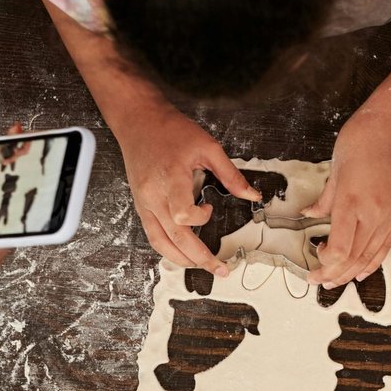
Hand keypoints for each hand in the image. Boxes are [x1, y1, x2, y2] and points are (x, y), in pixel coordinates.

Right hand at [125, 109, 260, 276]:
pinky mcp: (140, 205)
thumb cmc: (170, 130)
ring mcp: (144, 203)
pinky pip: (152, 235)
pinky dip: (167, 248)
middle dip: (199, 259)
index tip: (210, 208)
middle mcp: (153, 196)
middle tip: (221, 269)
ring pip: (160, 243)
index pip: (182, 215)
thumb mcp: (207, 146)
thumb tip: (252, 195)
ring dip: (181, 260)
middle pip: (174, 238)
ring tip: (202, 266)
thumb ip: (231, 174)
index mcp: (170, 179)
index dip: (200, 218)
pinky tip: (182, 254)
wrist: (138, 121)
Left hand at [308, 108, 390, 287]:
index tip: (313, 265)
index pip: (340, 250)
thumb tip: (310, 215)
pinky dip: (373, 262)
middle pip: (354, 259)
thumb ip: (325, 199)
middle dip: (334, 274)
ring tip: (337, 280)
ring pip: (371, 257)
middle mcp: (374, 214)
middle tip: (319, 280)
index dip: (325, 264)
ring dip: (351, 272)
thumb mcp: (335, 169)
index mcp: (353, 202)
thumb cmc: (365, 140)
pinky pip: (386, 246)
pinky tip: (362, 270)